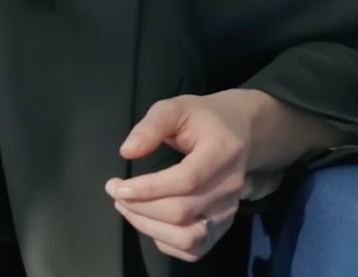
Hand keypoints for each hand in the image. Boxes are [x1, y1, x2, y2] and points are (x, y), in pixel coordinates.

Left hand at [105, 91, 260, 262]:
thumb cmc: (203, 119)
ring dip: (149, 227)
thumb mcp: (176, 107)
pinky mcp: (223, 226)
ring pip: (188, 238)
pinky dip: (165, 242)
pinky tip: (147, 221)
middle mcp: (230, 187)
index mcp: (222, 152)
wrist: (242, 134)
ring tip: (126, 207)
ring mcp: (229, 211)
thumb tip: (127, 152)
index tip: (118, 186)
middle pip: (182, 211)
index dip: (149, 188)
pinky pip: (193, 249)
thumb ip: (151, 127)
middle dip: (140, 207)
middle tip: (114, 191)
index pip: (186, 180)